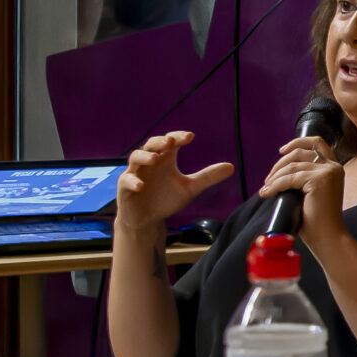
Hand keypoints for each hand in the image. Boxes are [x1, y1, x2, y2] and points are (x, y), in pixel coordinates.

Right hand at [117, 131, 235, 232]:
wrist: (147, 220)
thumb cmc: (166, 199)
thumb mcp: (190, 188)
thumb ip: (207, 177)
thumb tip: (231, 167)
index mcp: (165, 159)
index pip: (171, 141)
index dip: (178, 136)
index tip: (190, 136)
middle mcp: (149, 162)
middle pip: (151, 144)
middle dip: (161, 141)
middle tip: (172, 141)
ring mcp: (136, 173)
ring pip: (136, 158)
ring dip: (145, 156)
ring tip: (156, 158)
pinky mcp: (125, 188)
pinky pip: (126, 181)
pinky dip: (133, 181)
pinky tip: (141, 185)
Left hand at [260, 136, 345, 240]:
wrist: (328, 238)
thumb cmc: (318, 222)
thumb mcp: (311, 194)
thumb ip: (303, 180)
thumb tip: (279, 174)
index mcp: (334, 168)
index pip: (317, 143)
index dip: (298, 142)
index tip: (282, 151)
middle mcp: (333, 167)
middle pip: (300, 152)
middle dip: (280, 163)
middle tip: (268, 179)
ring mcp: (327, 172)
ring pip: (292, 166)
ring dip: (274, 177)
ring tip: (266, 188)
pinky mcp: (319, 180)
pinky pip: (289, 178)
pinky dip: (275, 185)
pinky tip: (267, 193)